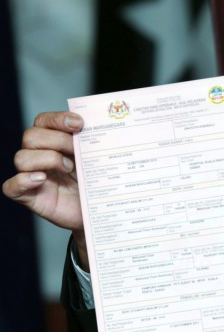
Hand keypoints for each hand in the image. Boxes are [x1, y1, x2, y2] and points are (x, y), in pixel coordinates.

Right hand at [2, 111, 87, 268]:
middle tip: (78, 152)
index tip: (79, 124)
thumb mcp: (98, 160)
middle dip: (57, 140)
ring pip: (21, 157)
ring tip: (69, 169)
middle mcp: (40, 156)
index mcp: (55, 142)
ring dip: (47, 159)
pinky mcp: (29, 197)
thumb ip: (94, 143)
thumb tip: (105, 125)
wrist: (100, 212)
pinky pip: (11, 187)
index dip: (58, 118)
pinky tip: (41, 179)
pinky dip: (23, 180)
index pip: (44, 121)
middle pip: (31, 136)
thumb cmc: (97, 183)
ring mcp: (33, 176)